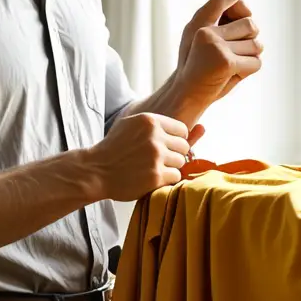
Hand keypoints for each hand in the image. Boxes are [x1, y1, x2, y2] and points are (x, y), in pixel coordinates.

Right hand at [86, 113, 206, 201]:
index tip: (162, 147)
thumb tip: (204, 128)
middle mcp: (155, 136)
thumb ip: (166, 127)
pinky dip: (166, 180)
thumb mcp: (135, 127)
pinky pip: (175, 177)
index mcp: (150, 121)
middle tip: (156, 160)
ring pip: (181, 163)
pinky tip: (150, 177)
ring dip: (170, 168)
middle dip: (174, 155)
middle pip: (184, 147)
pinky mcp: (156, 175)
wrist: (96, 170)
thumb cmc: (116, 148)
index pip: (182, 130)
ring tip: (151, 169)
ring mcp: (156, 156)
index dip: (174, 141)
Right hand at [174, 0, 262, 107]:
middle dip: (249, 38)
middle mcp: (207, 32)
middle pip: (251, 24)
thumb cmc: (196, 64)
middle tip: (234, 49)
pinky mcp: (227, 63)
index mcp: (199, 23)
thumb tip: (241, 1)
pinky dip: (248, 70)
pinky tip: (231, 73)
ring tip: (231, 63)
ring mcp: (217, 47)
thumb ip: (217, 20)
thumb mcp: (199, 37)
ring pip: (256, 45)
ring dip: (249, 56)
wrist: (186, 92)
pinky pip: (256, 62)